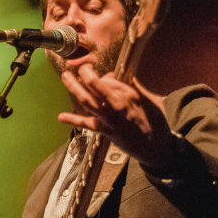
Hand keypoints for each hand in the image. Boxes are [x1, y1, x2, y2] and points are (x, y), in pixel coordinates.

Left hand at [58, 65, 175, 170]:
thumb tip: (127, 76)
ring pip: (86, 99)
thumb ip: (137, 87)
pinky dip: (72, 119)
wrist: (155, 149)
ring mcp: (108, 118)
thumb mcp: (152, 99)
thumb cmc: (156, 123)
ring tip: (65, 77)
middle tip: (80, 67)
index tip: (105, 76)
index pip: (110, 80)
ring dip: (73, 87)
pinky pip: (85, 124)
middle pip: (95, 85)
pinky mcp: (104, 130)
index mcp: (130, 95)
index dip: (104, 76)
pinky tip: (60, 117)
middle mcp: (117, 105)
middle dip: (85, 74)